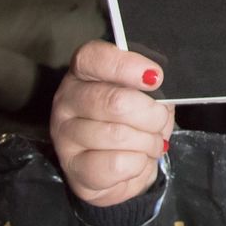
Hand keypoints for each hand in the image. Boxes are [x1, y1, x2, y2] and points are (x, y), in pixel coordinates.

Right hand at [50, 41, 174, 206]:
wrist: (125, 166)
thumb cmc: (136, 120)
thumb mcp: (147, 94)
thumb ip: (149, 83)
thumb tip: (155, 80)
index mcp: (84, 72)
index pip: (93, 58)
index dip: (126, 65)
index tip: (155, 77)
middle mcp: (67, 100)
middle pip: (113, 101)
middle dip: (150, 114)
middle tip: (160, 120)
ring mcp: (65, 135)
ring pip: (117, 135)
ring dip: (148, 141)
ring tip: (151, 143)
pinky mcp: (74, 167)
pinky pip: (116, 164)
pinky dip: (138, 163)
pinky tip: (137, 160)